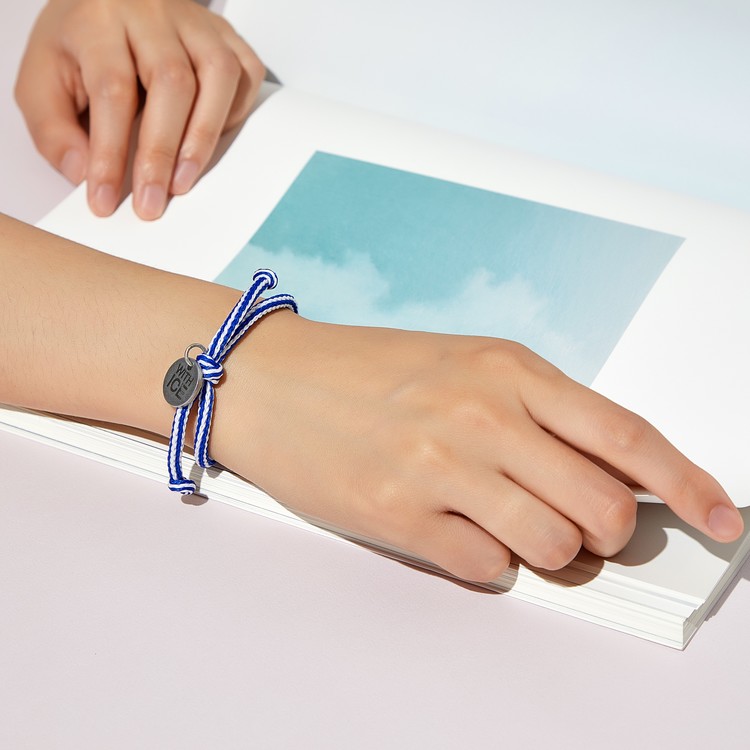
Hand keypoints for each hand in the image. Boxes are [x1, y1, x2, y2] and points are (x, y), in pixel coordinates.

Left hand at [15, 0, 264, 219]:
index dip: (111, 152)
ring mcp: (195, 22)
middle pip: (171, 82)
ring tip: (184, 181)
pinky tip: (211, 141)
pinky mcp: (223, 34)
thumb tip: (84, 172)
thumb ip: (53, 130)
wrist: (106, 6)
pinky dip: (235, 112)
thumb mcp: (42, 82)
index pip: (112, 89)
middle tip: (152, 203)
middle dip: (161, 153)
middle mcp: (152, 12)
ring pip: (218, 73)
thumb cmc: (78, 50)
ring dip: (204, 136)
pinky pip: (246, 72)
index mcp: (99, 20)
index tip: (105, 199)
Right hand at [213, 313, 744, 581]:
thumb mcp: (467, 365)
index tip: (719, 517)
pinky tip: (453, 530)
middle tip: (574, 524)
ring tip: (507, 527)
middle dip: (602, 531)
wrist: (275, 378)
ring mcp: (439, 468)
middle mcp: (481, 416)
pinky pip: (487, 569)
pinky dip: (486, 562)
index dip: (687, 484)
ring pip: (553, 548)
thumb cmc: (368, 370)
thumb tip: (607, 472)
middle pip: (602, 508)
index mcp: (508, 370)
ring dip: (547, 552)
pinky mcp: (398, 516)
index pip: (627, 436)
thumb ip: (539, 412)